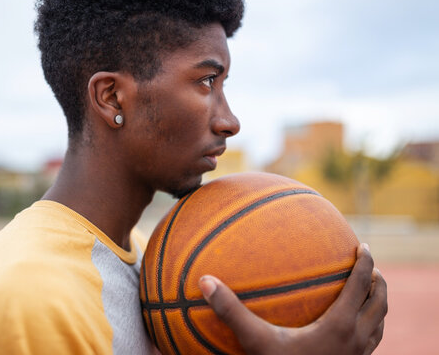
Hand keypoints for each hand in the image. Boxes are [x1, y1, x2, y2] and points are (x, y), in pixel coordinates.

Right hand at [198, 243, 386, 354]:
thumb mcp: (255, 341)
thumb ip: (232, 311)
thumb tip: (206, 281)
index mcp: (340, 324)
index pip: (360, 284)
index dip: (364, 261)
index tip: (362, 245)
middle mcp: (356, 338)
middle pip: (380, 301)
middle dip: (378, 280)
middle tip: (370, 265)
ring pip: (380, 322)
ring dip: (378, 302)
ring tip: (369, 290)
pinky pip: (372, 339)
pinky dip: (371, 324)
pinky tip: (353, 327)